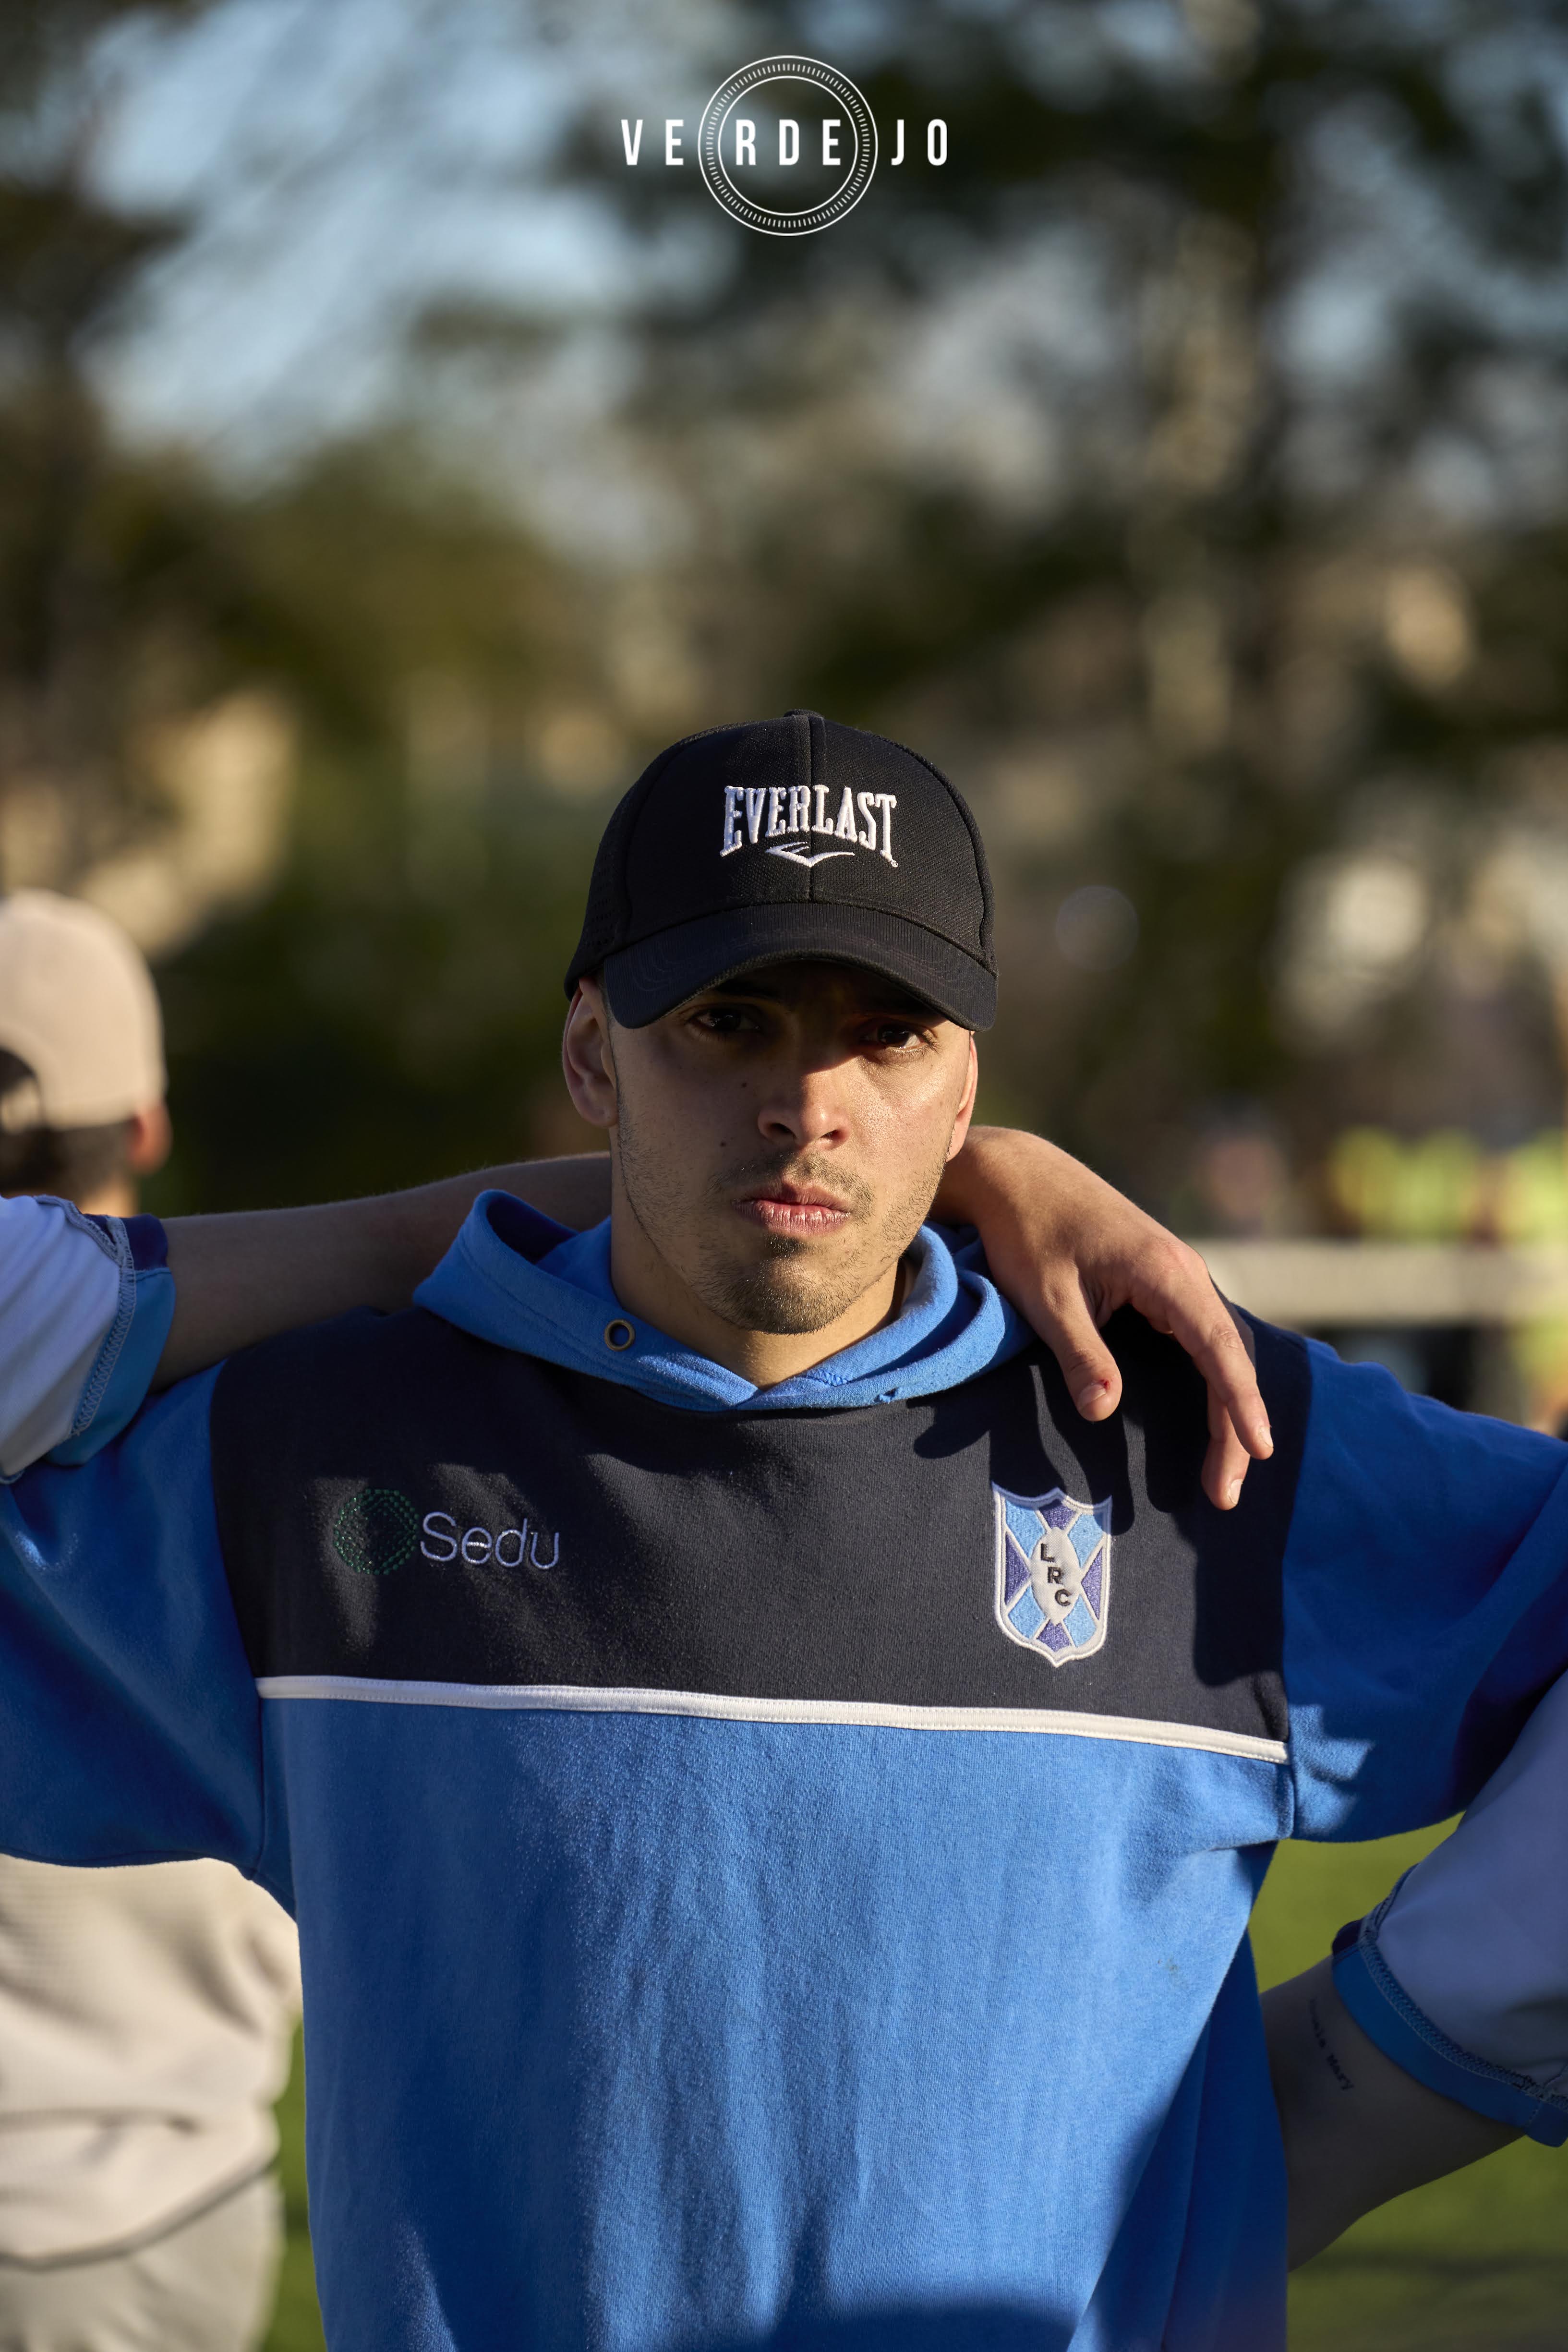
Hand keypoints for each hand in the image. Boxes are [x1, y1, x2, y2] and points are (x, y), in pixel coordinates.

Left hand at [933, 1127, 1271, 1509]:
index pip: (1218, 1347)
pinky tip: (1213, 1418)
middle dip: (1236, 1425)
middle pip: (1229, 1356)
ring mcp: (1177, 1276)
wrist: (1016, 1175)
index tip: (1259, 1448)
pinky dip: (1214, 1380)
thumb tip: (1103, 1411)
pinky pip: (1203, 1337)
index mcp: (1165, 1272)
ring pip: (1221, 1348)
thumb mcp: (1046, 1298)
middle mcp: (1184, 1271)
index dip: (1241, 1402)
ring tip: (1224, 1471)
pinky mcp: (1162, 1283)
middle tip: (1225, 1494)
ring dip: (1228, 1406)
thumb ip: (1078, 1353)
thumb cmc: (1026, 1233)